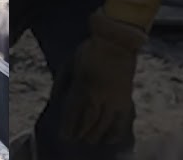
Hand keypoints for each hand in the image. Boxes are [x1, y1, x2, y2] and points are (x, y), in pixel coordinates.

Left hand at [60, 10, 146, 143]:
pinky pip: (123, 120)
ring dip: (96, 134)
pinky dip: (116, 132)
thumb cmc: (89, 50)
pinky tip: (110, 139)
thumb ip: (62, 82)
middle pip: (89, 120)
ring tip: (89, 140)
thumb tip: (55, 100)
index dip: (68, 126)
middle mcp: (99, 95)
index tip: (64, 136)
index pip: (74, 111)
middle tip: (75, 139)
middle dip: (81, 132)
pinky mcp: (127, 99)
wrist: (116, 42)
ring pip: (105, 124)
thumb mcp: (70, 63)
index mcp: (83, 85)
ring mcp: (115, 98)